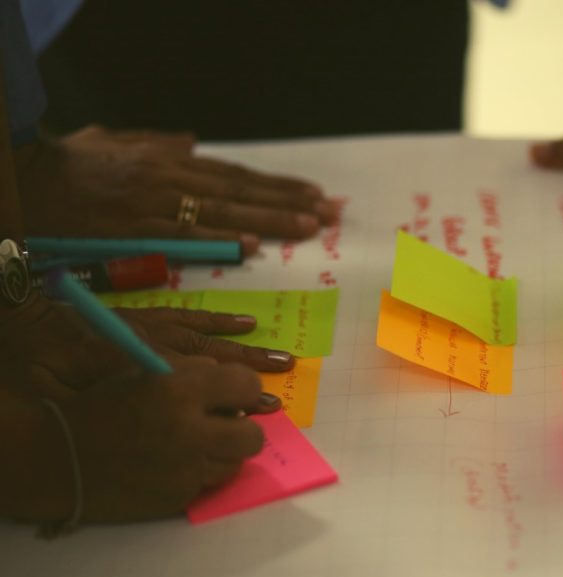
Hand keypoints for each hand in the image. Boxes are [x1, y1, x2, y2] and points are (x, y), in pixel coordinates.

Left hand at [0, 292, 293, 400]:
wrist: (10, 313)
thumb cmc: (26, 361)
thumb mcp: (56, 387)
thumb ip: (106, 396)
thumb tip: (157, 406)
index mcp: (127, 359)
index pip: (190, 375)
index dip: (227, 391)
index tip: (259, 407)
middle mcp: (145, 340)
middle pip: (205, 355)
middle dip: (246, 370)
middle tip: (282, 382)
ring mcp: (145, 324)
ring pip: (202, 336)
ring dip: (240, 348)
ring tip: (276, 357)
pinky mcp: (138, 315)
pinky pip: (186, 316)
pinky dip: (216, 321)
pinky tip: (241, 324)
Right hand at [12, 359, 266, 523]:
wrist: (58, 458)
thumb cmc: (101, 407)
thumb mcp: (145, 374)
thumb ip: (193, 373)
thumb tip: (234, 382)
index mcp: (180, 390)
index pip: (247, 385)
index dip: (245, 389)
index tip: (237, 395)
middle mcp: (190, 431)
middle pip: (253, 436)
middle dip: (243, 429)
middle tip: (225, 426)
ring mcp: (186, 469)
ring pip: (235, 464)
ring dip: (224, 454)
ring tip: (199, 446)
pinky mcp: (177, 498)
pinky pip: (207, 484)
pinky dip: (198, 475)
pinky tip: (175, 466)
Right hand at [14, 126, 341, 256]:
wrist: (30, 178)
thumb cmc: (71, 164)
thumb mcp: (117, 142)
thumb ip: (157, 143)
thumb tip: (190, 141)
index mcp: (171, 162)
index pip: (237, 176)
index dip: (277, 186)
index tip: (313, 195)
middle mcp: (172, 179)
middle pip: (241, 191)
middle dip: (288, 201)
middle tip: (328, 212)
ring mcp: (156, 203)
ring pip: (224, 211)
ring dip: (268, 218)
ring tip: (307, 226)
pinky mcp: (136, 228)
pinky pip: (184, 235)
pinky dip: (218, 239)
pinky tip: (250, 245)